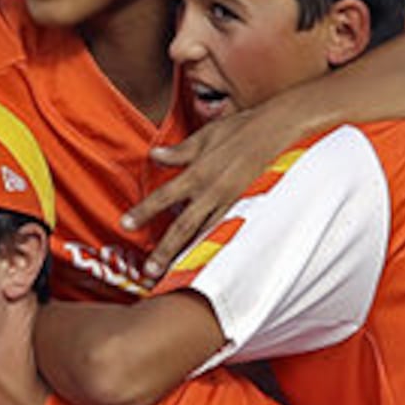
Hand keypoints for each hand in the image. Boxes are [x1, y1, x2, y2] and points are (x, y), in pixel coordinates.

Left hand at [127, 100, 310, 275]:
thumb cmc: (243, 128)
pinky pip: (227, 232)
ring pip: (206, 235)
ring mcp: (231, 203)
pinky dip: (215, 248)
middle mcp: (212, 192)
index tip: (125, 226)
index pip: (164, 197)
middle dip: (165, 250)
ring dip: (189, 256)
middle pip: (183, 227)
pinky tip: (207, 262)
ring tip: (174, 276)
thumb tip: (155, 156)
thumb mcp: (206, 135)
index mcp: (198, 173)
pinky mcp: (248, 207)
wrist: (279, 130)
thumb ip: (180, 151)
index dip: (143, 212)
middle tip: (149, 272)